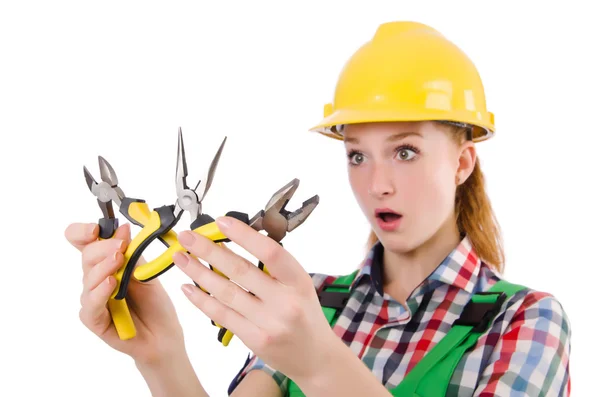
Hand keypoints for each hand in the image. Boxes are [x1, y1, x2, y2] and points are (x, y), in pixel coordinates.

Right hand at [64, 222, 186, 365]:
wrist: (164, 333)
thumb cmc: (154, 303)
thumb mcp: (147, 272)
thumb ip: (132, 253)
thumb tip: (122, 229)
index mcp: (106, 262)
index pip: (82, 241)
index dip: (82, 232)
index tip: (96, 228)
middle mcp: (95, 279)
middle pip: (86, 256)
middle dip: (103, 248)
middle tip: (121, 246)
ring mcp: (93, 299)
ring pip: (88, 279)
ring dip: (103, 267)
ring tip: (118, 261)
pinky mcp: (94, 320)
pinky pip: (91, 304)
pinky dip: (101, 292)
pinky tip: (111, 284)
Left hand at [171, 216, 339, 381]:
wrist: (316, 357)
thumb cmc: (305, 316)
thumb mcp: (300, 285)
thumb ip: (274, 268)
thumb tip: (235, 241)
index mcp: (299, 281)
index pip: (270, 252)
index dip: (244, 235)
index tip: (220, 222)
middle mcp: (285, 301)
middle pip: (240, 271)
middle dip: (209, 251)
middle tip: (188, 237)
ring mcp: (269, 323)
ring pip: (226, 292)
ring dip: (198, 273)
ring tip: (180, 258)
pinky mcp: (255, 339)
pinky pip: (222, 315)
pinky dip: (202, 300)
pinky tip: (188, 288)